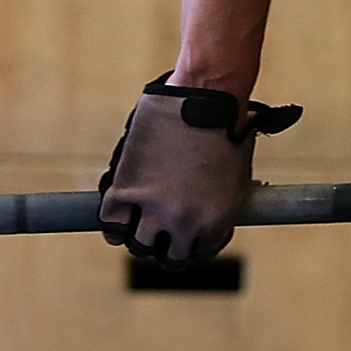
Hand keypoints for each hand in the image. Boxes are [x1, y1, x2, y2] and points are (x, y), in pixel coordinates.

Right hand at [95, 73, 301, 263]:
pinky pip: (112, 222)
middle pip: (168, 256)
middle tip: (158, 235)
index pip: (198, 253)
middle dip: (165, 246)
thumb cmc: (228, 126)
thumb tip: (209, 225)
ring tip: (137, 229)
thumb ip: (222, 207)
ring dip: (138, 238)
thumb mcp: (237, 177)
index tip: (185, 237)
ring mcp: (153, 206)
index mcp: (215, 222)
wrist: (208, 94)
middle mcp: (184, 221)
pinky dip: (112, 225)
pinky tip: (117, 220)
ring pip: (139, 244)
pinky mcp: (127, 186)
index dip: (191, 244)